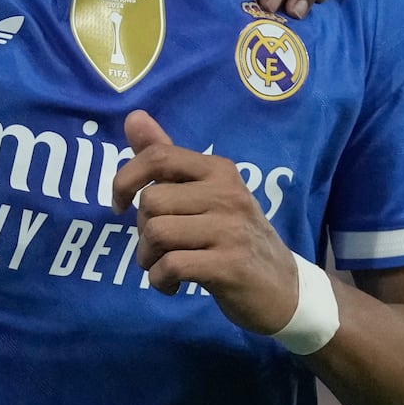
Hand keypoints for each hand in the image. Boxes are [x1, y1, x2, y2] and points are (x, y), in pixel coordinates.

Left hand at [109, 110, 298, 332]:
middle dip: (141, 231)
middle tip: (159, 249)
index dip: (125, 180)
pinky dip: (160, 280)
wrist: (282, 288)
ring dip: (148, 259)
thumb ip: (166, 158)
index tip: (121, 205)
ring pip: (157, 233)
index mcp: (219, 170)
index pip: (158, 157)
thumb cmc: (234, 238)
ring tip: (164, 268)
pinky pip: (171, 265)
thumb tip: (133, 116)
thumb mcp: (205, 194)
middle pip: (151, 201)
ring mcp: (231, 230)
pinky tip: (172, 285)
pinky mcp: (230, 266)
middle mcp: (227, 193)